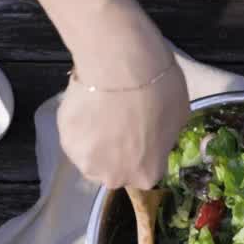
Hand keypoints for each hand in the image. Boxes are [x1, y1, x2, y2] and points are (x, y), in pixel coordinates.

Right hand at [57, 41, 189, 188]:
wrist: (120, 66)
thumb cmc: (159, 89)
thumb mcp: (178, 116)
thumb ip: (165, 137)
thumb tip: (157, 135)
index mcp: (147, 175)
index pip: (145, 170)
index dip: (143, 150)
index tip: (140, 131)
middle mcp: (115, 177)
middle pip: (115, 169)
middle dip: (117, 151)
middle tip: (119, 121)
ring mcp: (86, 162)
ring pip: (91, 155)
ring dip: (96, 140)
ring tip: (101, 112)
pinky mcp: (65, 142)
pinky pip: (74, 137)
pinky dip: (79, 126)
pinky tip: (86, 105)